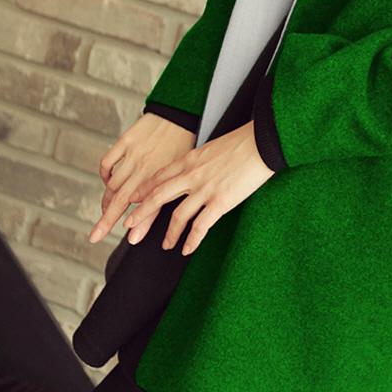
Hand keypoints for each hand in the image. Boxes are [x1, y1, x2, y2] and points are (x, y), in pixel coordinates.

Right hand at [90, 113, 195, 243]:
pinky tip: (108, 182)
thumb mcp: (180, 175)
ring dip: (108, 200)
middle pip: (120, 200)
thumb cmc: (185, 146)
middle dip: (106, 220)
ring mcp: (134, 155)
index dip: (128, 225)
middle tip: (95, 236)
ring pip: (113, 184)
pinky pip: (108, 162)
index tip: (114, 239)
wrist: (182, 115)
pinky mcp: (126, 141)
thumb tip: (147, 224)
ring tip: (106, 212)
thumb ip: (162, 201)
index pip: (141, 208)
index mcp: (161, 177)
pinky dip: (105, 174)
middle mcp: (145, 168)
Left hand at [121, 120, 274, 254]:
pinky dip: (192, 240)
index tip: (133, 199)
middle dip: (141, 213)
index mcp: (189, 160)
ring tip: (165, 245)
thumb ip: (199, 161)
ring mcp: (205, 189)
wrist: (262, 142)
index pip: (159, 177)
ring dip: (169, 233)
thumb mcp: (212, 147)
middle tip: (129, 226)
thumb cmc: (242, 143)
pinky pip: (200, 226)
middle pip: (158, 197)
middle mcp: (192, 175)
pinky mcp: (221, 202)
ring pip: (178, 216)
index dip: (143, 190)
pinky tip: (187, 249)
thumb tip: (194, 168)